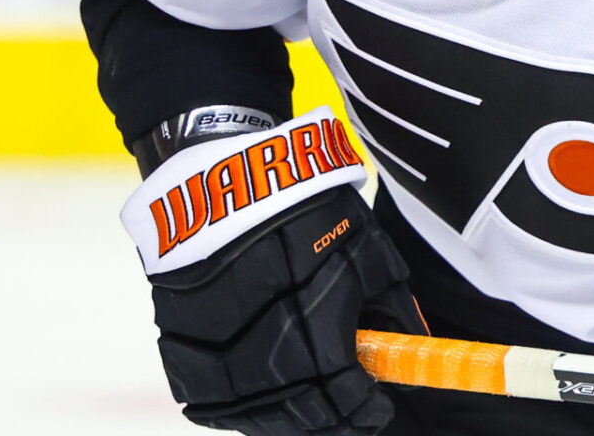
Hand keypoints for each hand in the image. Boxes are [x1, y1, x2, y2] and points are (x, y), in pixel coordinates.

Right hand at [120, 108, 424, 435]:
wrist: (224, 181)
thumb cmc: (307, 210)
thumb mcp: (367, 251)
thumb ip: (393, 307)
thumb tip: (414, 346)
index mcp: (316, 339)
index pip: (347, 402)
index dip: (367, 410)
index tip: (378, 406)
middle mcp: (264, 362)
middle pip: (303, 417)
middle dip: (334, 420)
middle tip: (349, 413)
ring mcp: (215, 362)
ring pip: (256, 417)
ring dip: (289, 418)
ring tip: (310, 406)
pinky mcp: (180, 353)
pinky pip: (211, 403)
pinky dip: (240, 407)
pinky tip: (262, 396)